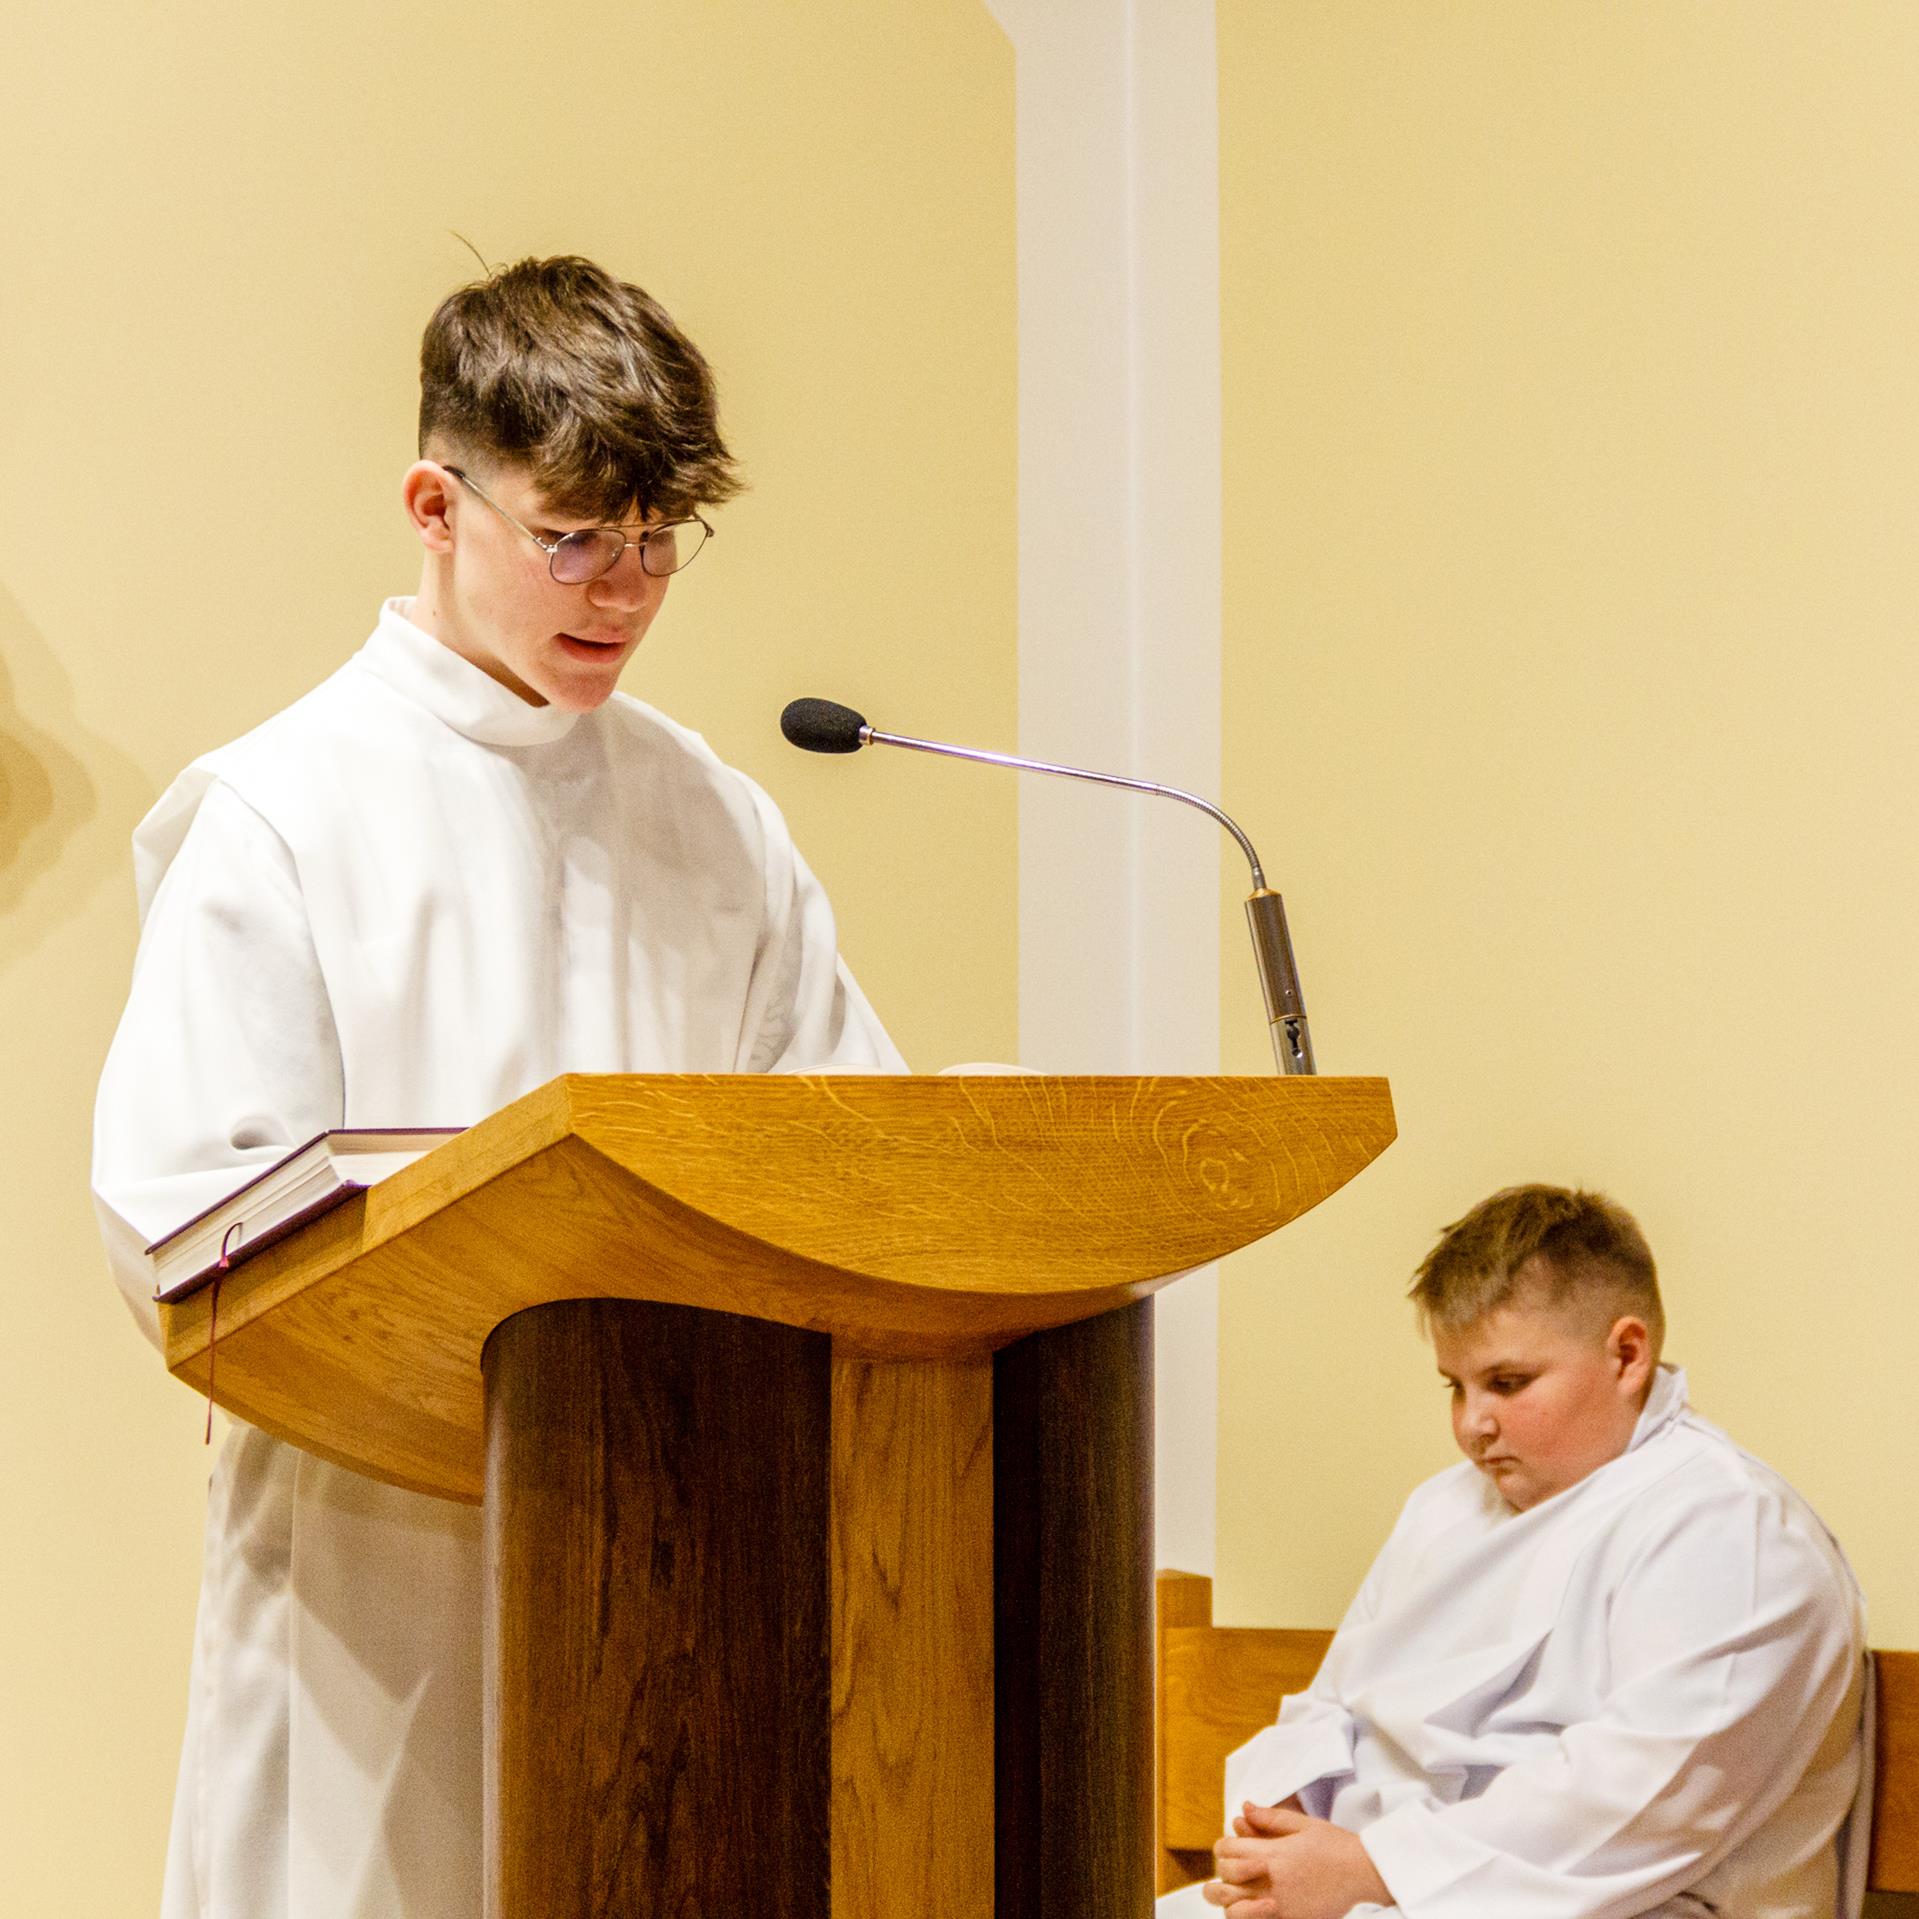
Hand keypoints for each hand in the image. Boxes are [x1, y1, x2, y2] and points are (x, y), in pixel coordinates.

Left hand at [1202, 1801, 1390, 1918]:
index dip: (1224, 1847)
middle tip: (1233, 1873)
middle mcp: (1270, 1881)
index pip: (1226, 1850)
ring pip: (1234, 1912)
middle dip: (1222, 1875)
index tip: (1234, 1847)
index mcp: (1271, 1853)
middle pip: (1224, 1882)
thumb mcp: (1302, 1823)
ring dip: (1231, 1903)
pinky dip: (1252, 1917)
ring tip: (1238, 1896)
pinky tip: (1258, 1909)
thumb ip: (1269, 1818)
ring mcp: (1280, 1906)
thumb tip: (1243, 1808)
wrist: (1363, 1872)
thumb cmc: (1335, 1845)